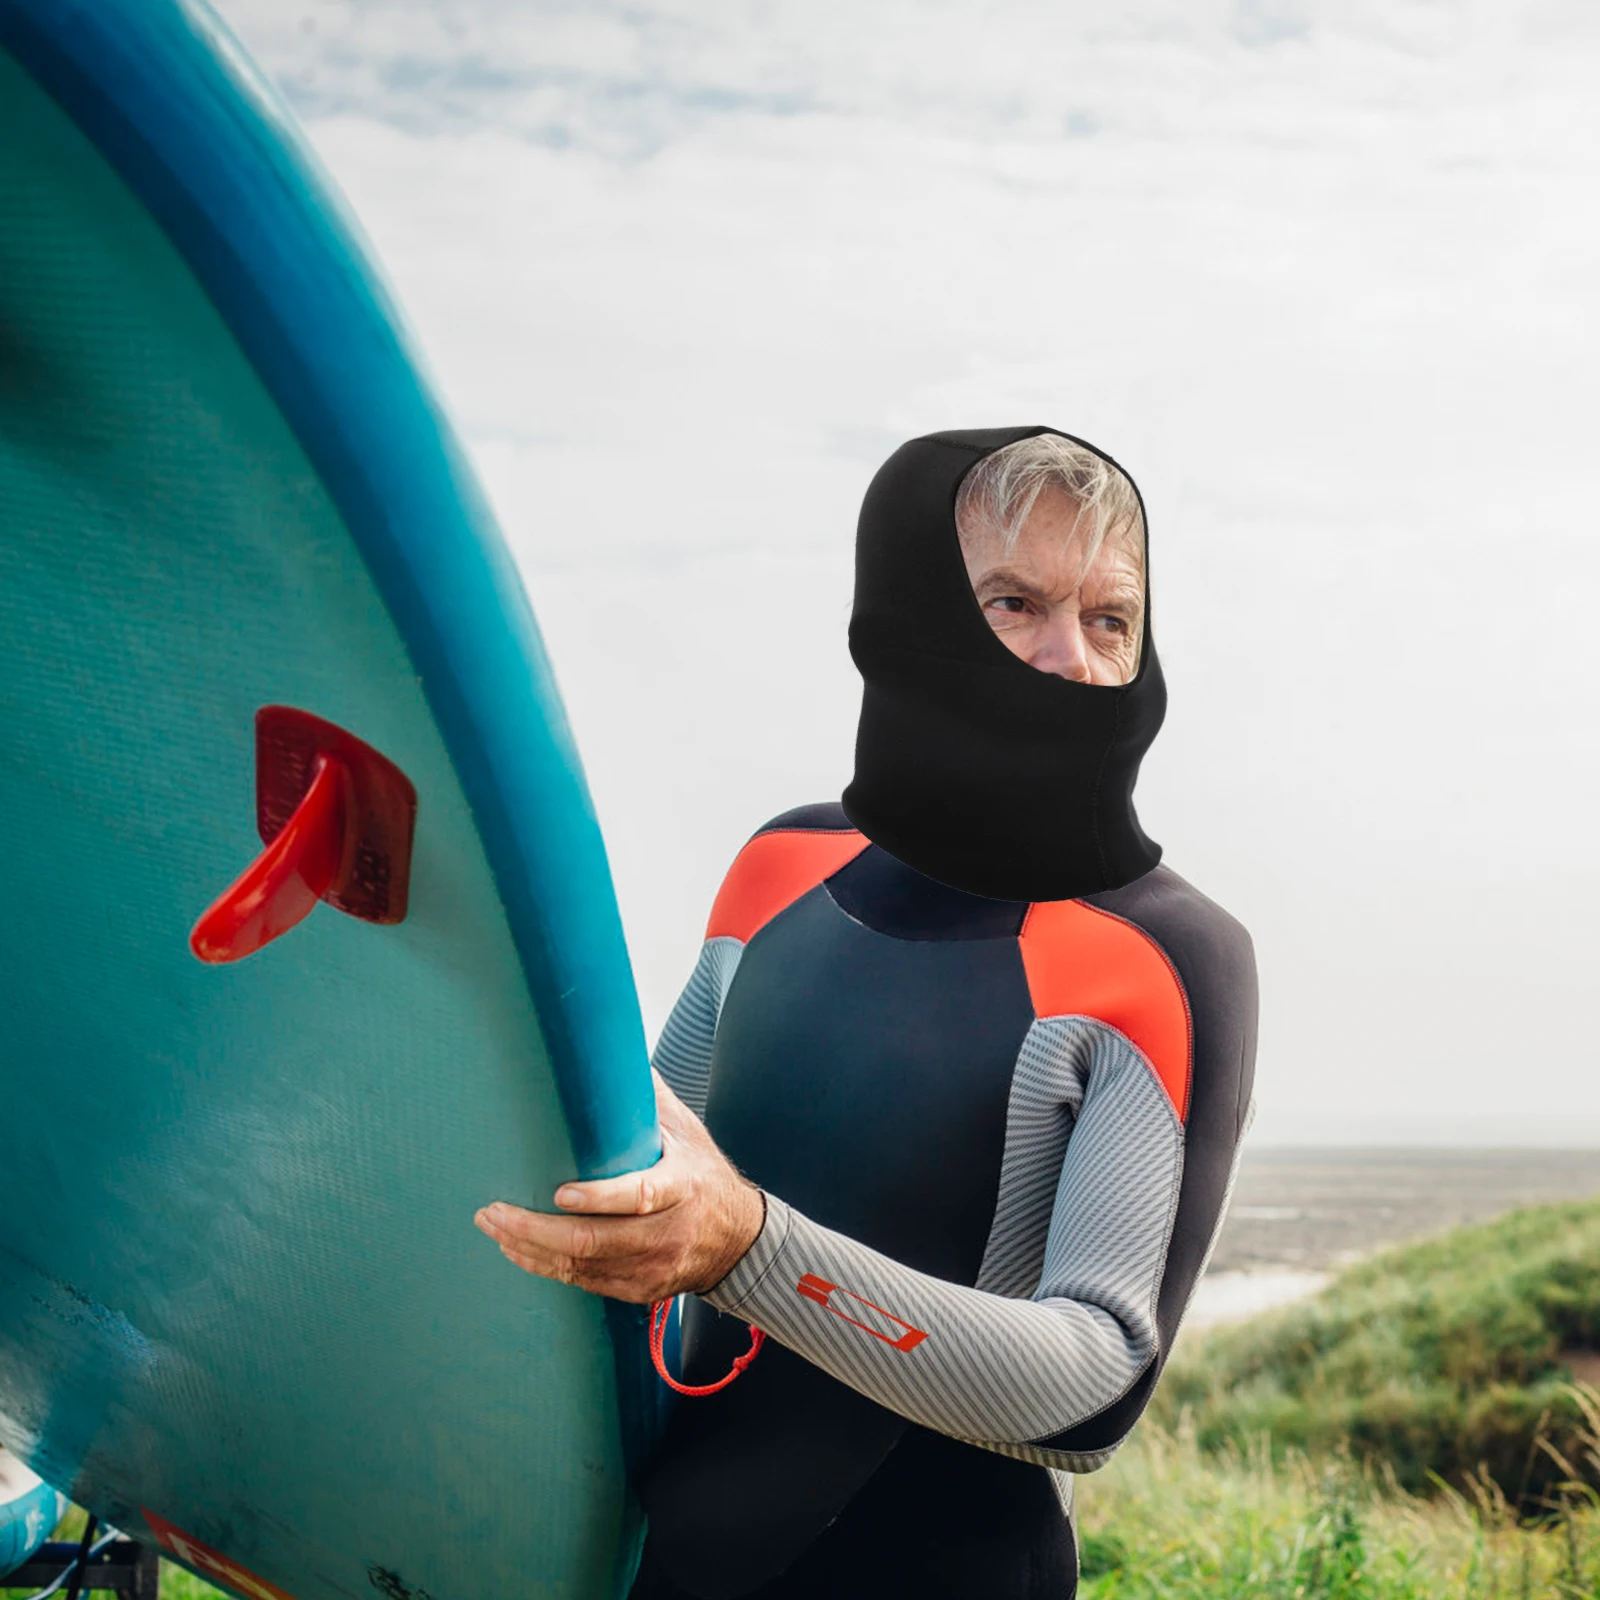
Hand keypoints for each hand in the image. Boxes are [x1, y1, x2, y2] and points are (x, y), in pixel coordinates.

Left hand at [474, 1071, 764, 1302]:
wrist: (738, 1241)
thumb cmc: (704, 1177)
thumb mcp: (688, 1133)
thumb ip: (651, 1099)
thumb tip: (618, 1053)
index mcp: (681, 1187)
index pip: (638, 1196)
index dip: (597, 1199)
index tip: (558, 1192)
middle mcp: (666, 1232)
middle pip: (594, 1241)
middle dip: (535, 1229)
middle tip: (494, 1211)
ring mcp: (652, 1267)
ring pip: (581, 1267)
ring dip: (530, 1249)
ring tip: (494, 1226)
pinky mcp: (639, 1289)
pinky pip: (584, 1284)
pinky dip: (546, 1267)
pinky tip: (519, 1250)